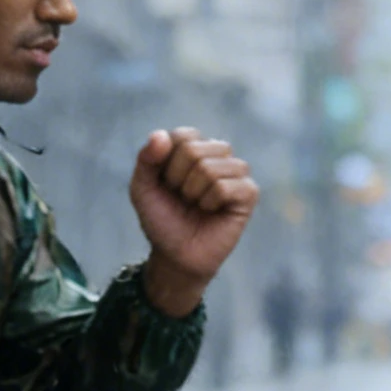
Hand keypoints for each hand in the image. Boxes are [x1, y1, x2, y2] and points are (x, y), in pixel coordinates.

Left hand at [130, 127, 259, 317]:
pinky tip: (211, 211)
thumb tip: (161, 135)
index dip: (165, 165)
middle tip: (182, 198)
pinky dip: (210, 203)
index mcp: (194, 146)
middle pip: (193, 150)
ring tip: (196, 205)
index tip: (166, 184)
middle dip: (177, 181)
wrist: (176, 255)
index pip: (181, 136)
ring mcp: (235, 171)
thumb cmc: (163, 220)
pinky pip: (225, 187)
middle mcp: (218, 153)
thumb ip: (145, 159)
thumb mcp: (142, 189)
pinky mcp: (248, 192)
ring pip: (209, 168)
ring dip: (193, 193)